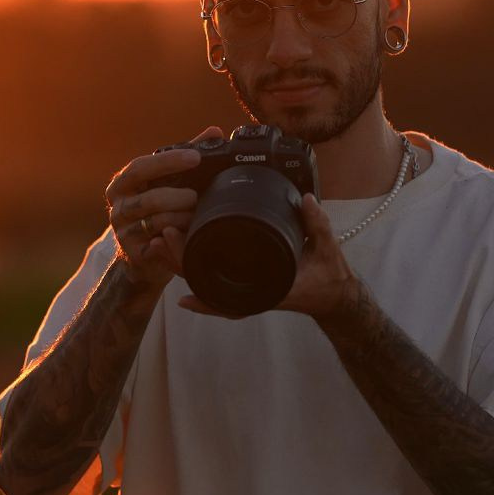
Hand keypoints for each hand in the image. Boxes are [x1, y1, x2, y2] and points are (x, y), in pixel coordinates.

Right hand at [106, 126, 223, 287]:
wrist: (145, 255)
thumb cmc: (157, 210)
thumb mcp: (167, 182)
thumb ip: (186, 157)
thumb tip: (214, 132)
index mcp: (123, 183)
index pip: (141, 166)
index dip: (169, 161)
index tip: (196, 157)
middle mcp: (118, 206)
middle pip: (149, 198)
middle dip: (178, 196)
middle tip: (197, 195)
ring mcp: (123, 231)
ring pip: (156, 221)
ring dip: (182, 217)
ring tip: (198, 214)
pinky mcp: (134, 253)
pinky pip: (159, 244)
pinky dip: (177, 237)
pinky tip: (188, 234)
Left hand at [178, 193, 359, 320]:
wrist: (334, 296)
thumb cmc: (330, 277)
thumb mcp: (327, 248)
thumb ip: (318, 224)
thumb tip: (305, 198)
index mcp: (264, 288)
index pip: (217, 281)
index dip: (190, 261)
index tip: (172, 237)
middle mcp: (250, 293)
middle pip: (201, 280)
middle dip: (176, 258)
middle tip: (159, 232)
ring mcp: (247, 290)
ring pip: (205, 281)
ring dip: (181, 263)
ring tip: (160, 241)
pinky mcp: (248, 283)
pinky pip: (216, 280)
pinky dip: (197, 273)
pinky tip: (178, 264)